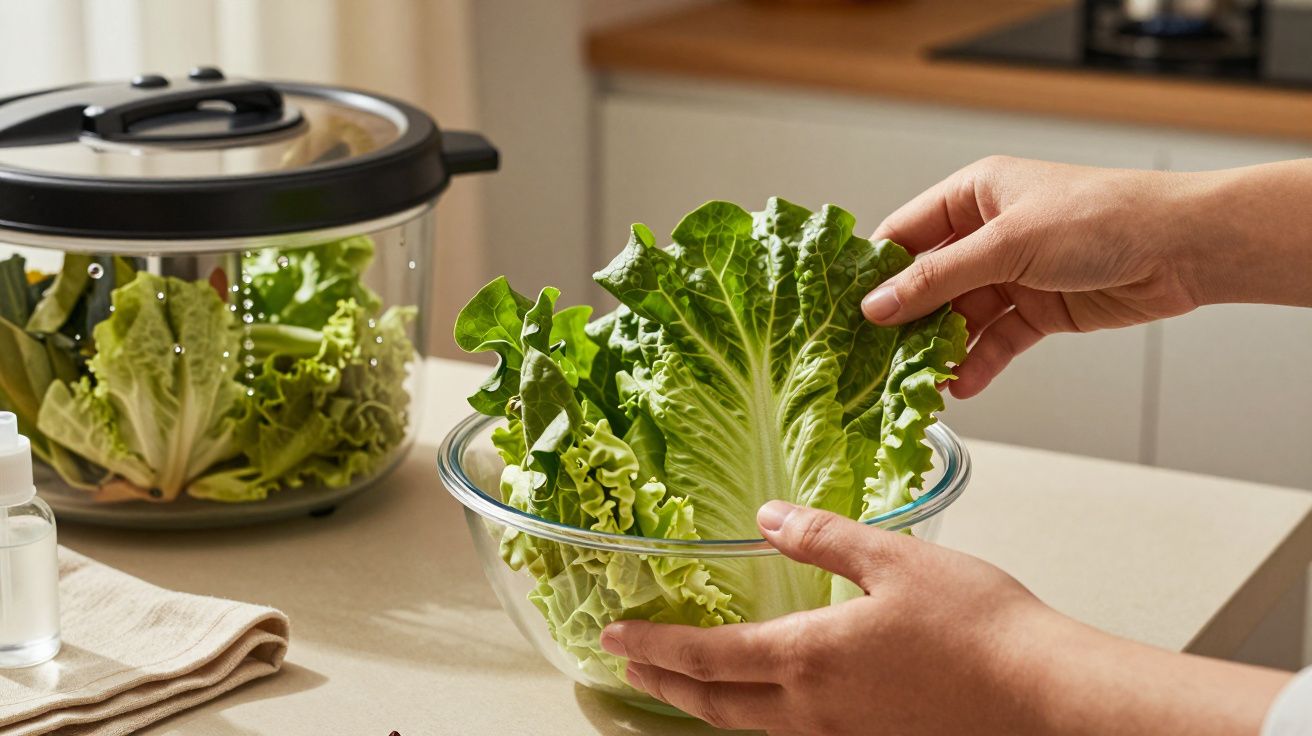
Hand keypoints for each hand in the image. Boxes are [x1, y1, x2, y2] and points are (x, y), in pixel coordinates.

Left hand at [601, 501, 1289, 734]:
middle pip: (716, 704)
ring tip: (680, 690)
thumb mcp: (894, 561)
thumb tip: (767, 518)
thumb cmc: (980, 629)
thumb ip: (823, 539)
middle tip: (628, 670)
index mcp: (811, 658)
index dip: (656, 647)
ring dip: (705, 707)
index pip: (708, 657)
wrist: (1045, 698)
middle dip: (665, 686)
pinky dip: (756, 720)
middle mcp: (815, 709)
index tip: (615, 638)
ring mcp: (844, 734)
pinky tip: (766, 705)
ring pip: (751, 728)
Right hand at [861, 156, 1311, 398]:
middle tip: (871, 359)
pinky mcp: (1038, 310)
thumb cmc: (1100, 218)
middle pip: (929, 283)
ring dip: (940, 351)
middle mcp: (988, 234)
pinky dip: (978, 365)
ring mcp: (1012, 274)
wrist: (1181, 248)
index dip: (875, 271)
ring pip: (960, 319)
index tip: (844, 310)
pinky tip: (960, 387)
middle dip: (905, 322)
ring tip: (916, 383)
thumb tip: (877, 306)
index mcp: (974, 196)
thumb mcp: (1007, 244)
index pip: (906, 233)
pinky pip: (995, 342)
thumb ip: (938, 280)